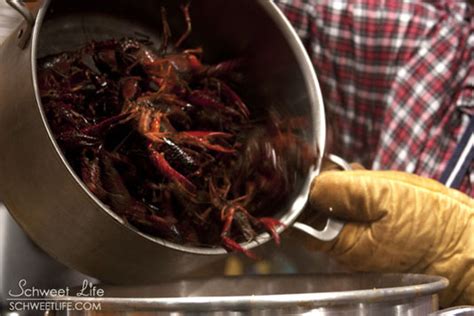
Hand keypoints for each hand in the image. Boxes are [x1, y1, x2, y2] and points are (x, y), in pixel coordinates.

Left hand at [304, 168, 472, 306]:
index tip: (308, 169)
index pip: (300, 217)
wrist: (469, 247)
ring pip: (337, 205)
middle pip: (316, 209)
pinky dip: (359, 191)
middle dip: (325, 183)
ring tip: (359, 173)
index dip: (301, 189)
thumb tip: (311, 183)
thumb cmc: (434, 227)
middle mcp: (346, 246)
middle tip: (342, 168)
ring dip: (344, 184)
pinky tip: (371, 182)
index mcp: (341, 242)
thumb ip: (342, 190)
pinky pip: (356, 208)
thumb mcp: (383, 197)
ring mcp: (361, 240)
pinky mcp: (375, 232)